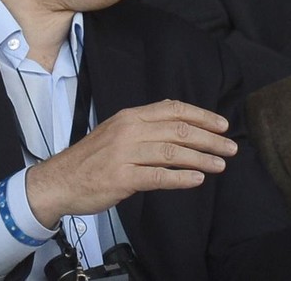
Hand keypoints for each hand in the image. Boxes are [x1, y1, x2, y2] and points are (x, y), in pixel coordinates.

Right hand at [25, 99, 236, 226]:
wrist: (59, 180)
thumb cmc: (93, 158)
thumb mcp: (117, 131)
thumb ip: (146, 127)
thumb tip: (181, 128)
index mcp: (131, 116)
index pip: (174, 109)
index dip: (202, 116)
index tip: (222, 125)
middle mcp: (130, 130)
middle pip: (179, 130)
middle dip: (210, 138)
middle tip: (230, 147)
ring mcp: (125, 154)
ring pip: (173, 152)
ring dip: (202, 159)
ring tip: (220, 165)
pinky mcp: (122, 178)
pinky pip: (158, 176)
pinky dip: (181, 178)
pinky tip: (197, 180)